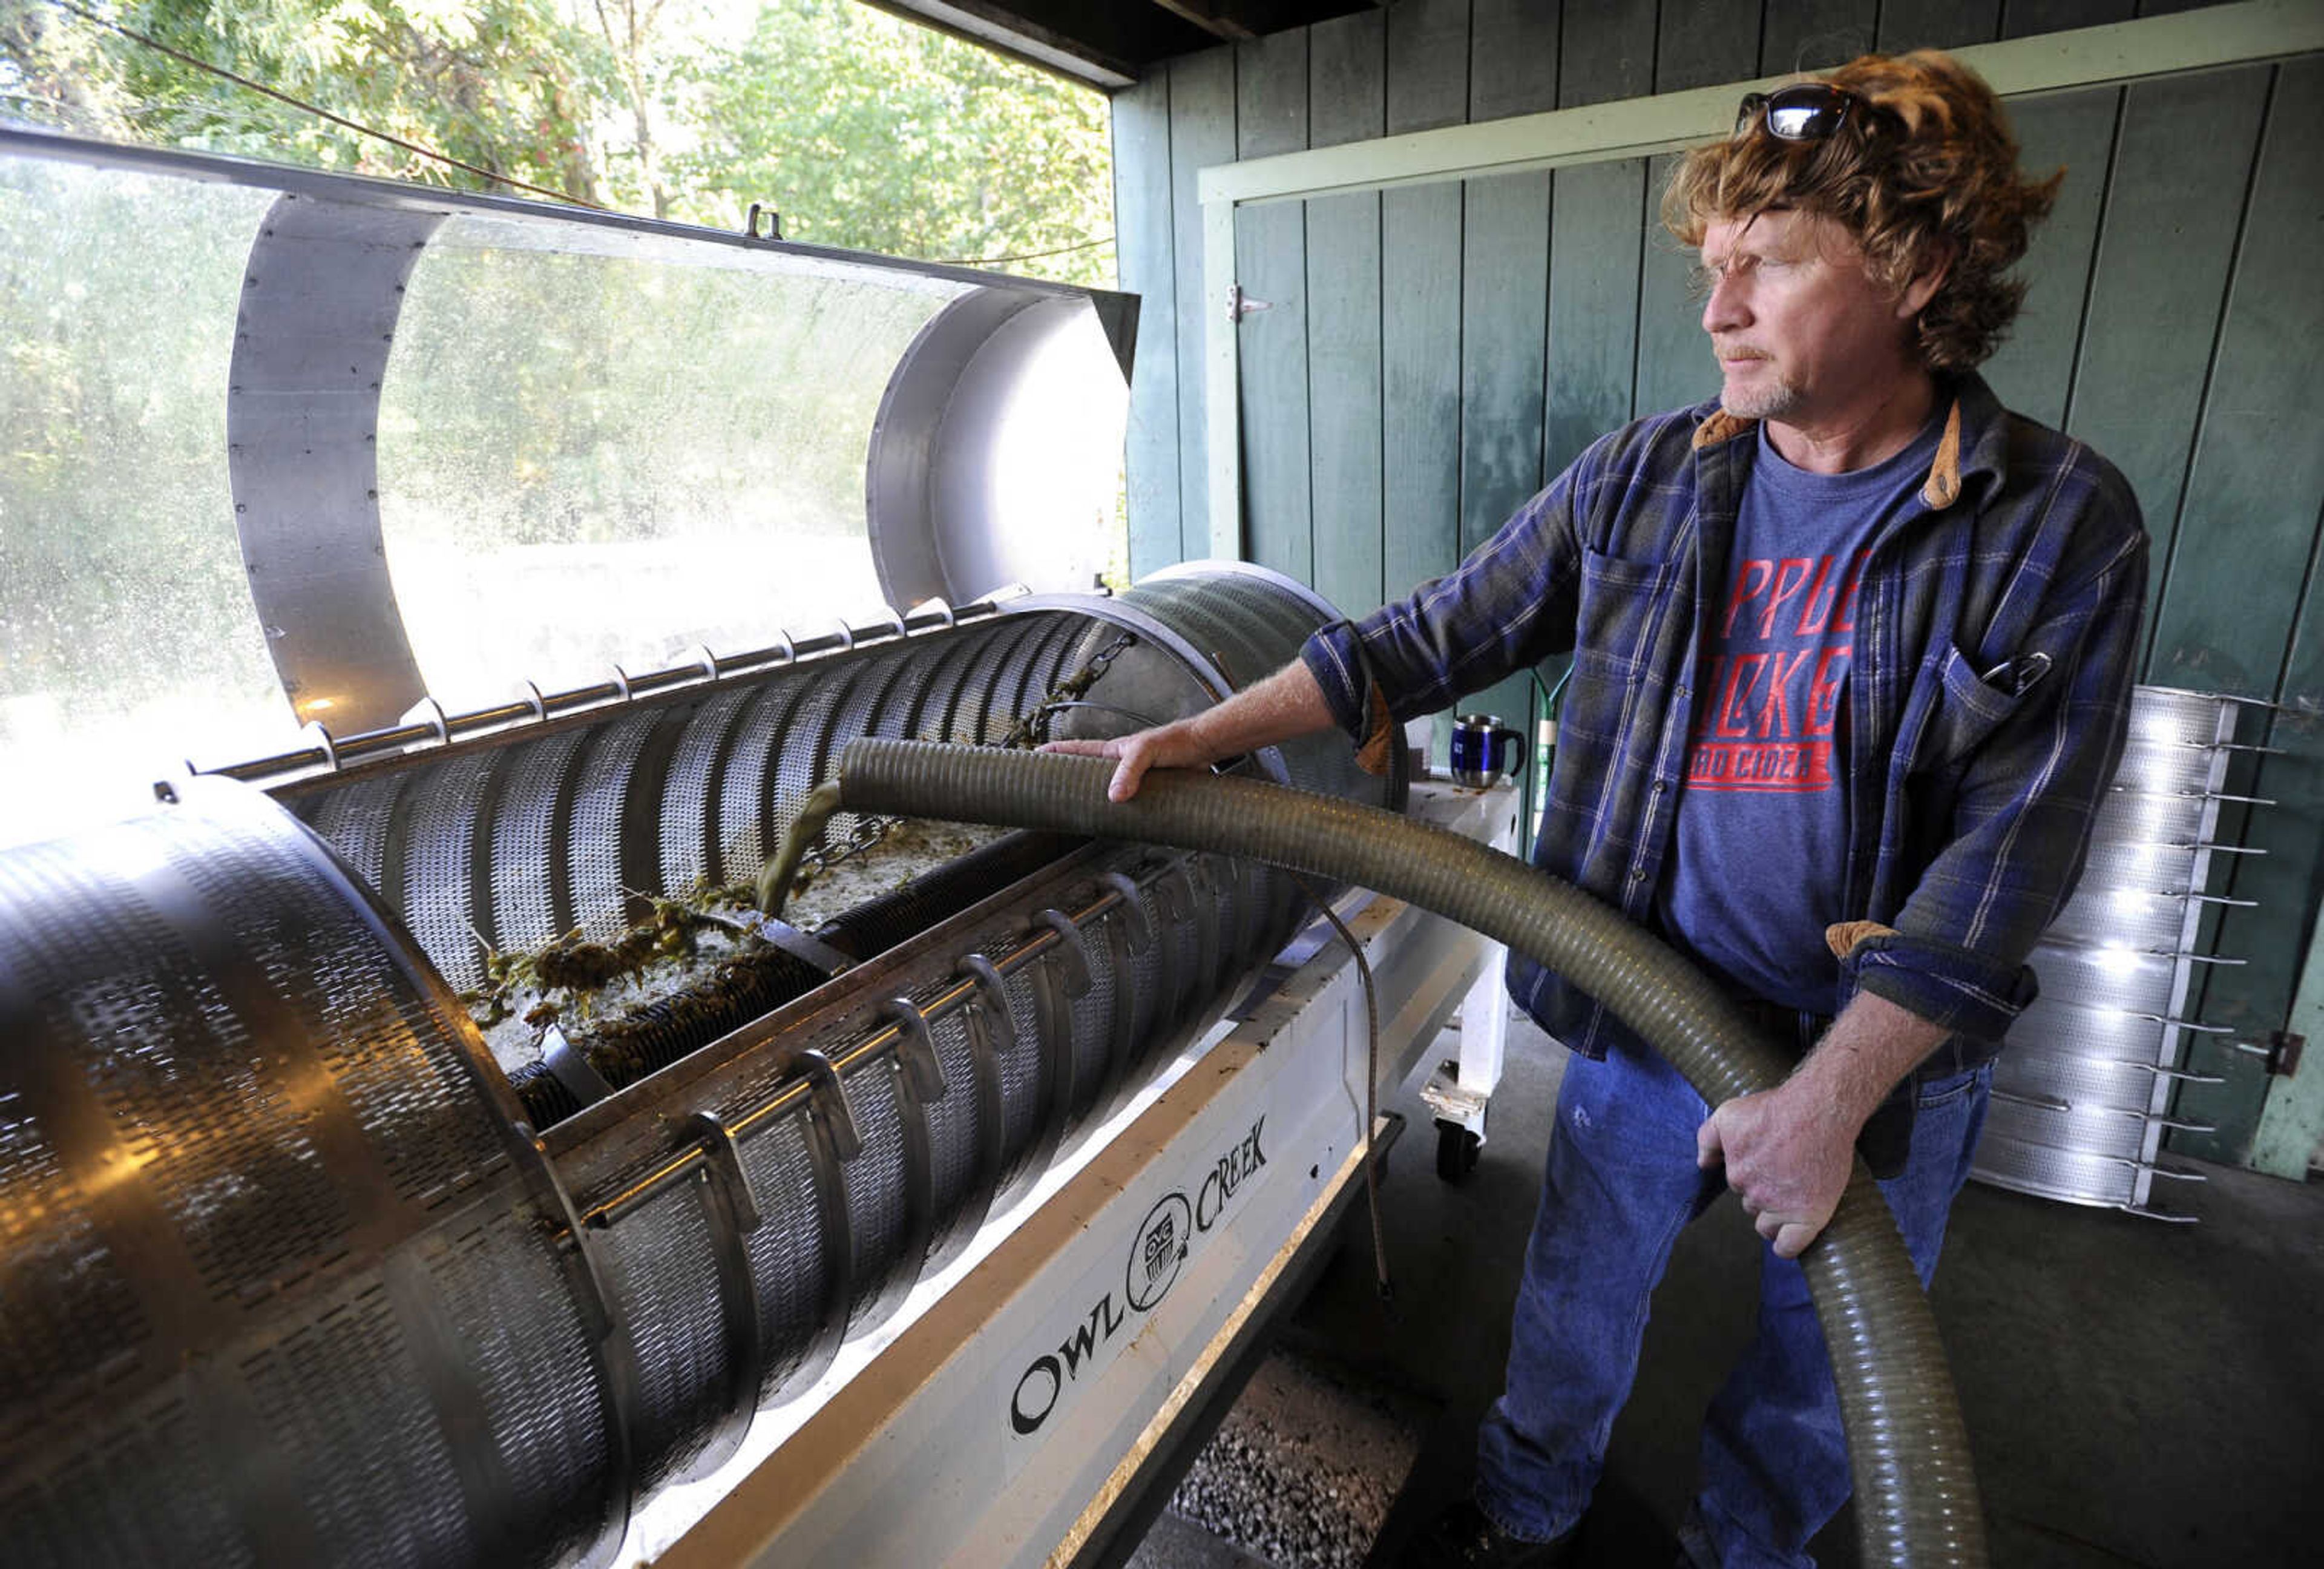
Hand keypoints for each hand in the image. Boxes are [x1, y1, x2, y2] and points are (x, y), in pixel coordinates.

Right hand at [1040, 725, 1206, 801]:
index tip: (1034, 757)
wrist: (1202, 747)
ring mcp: (1133, 777)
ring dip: (1095, 801)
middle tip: (1049, 794)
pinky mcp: (1147, 790)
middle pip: (1086, 774)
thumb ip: (1130, 771)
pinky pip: (1128, 802)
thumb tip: (1114, 796)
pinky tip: (1119, 822)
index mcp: (1112, 751)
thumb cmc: (1175, 741)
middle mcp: (1119, 765)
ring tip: (1078, 814)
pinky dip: (1120, 811)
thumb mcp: (1146, 752)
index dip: (1054, 754)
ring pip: (1106, 791)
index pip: (1076, 750)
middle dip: (1067, 782)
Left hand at [1695, 1081, 1857, 1258]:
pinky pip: (1788, 1246)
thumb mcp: (1730, 1113)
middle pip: (1753, 1206)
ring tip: (1796, 1192)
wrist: (1821, 1109)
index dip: (1755, 1177)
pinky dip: (1787, 1245)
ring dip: (1778, 1216)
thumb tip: (1703, 1165)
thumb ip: (1708, 1139)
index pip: (1738, 1188)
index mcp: (1737, 1172)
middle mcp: (1755, 1192)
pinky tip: (1792, 1233)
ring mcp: (1782, 1205)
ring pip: (1768, 1226)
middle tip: (1787, 1173)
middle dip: (1766, 1194)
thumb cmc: (1777, 1108)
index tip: (1770, 1165)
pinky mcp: (1809, 1215)